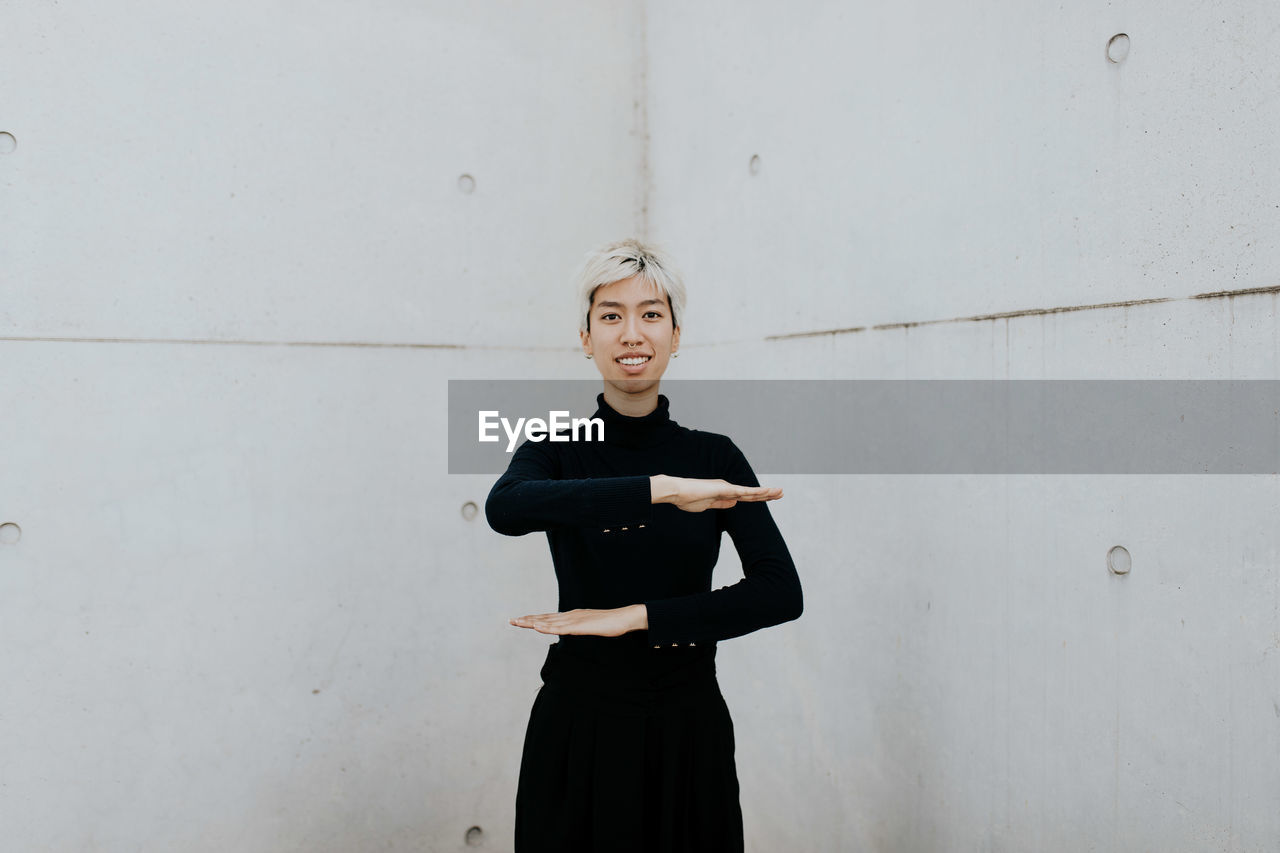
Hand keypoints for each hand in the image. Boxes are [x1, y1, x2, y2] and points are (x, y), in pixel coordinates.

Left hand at [509, 604, 646, 636]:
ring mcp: (574, 620)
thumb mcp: (591, 626)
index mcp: (572, 616)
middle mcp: (569, 616)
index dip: (534, 619)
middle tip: (511, 621)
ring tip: (517, 622)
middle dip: (527, 620)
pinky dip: (546, 627)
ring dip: (531, 622)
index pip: (549, 618)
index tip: (520, 620)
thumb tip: (573, 630)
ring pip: (548, 622)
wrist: (624, 618)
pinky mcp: (580, 626)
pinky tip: (537, 627)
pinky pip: (560, 628)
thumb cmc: (611, 623)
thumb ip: (581, 627)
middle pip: (544, 618)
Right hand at [651, 474, 782, 512]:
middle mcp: (727, 488)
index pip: (745, 496)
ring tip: (779, 492)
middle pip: (751, 493)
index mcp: (724, 493)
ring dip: (766, 492)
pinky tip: (765, 492)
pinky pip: (742, 491)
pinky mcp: (724, 489)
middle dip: (767, 494)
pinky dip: (755, 492)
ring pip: (750, 492)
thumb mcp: (708, 505)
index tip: (770, 497)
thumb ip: (721, 504)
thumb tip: (734, 504)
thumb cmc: (688, 499)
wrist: (677, 492)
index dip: (758, 497)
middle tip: (781, 493)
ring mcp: (726, 487)